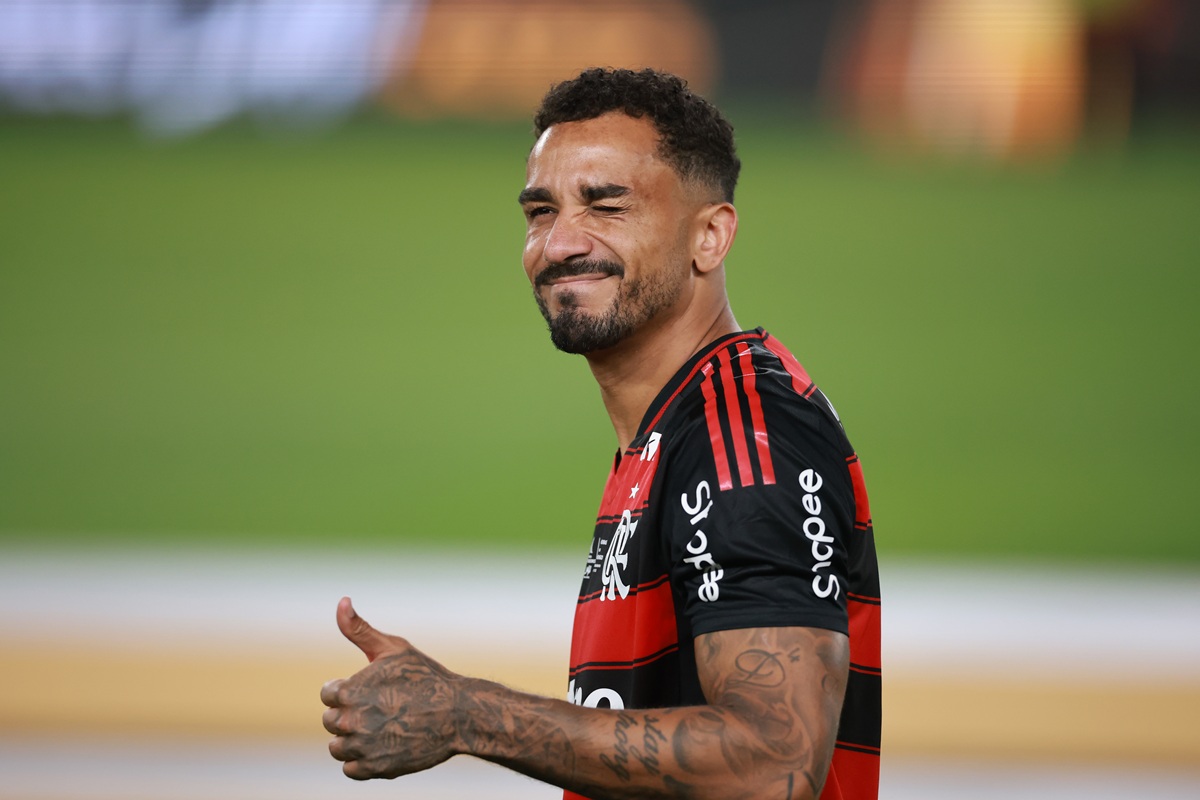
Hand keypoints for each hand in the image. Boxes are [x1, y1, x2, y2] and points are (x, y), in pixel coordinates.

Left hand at [321, 597, 462, 778]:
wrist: (458, 714)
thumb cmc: (425, 676)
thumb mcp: (393, 647)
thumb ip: (359, 628)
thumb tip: (342, 600)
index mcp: (349, 691)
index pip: (327, 694)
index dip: (347, 690)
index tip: (370, 689)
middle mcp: (351, 722)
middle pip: (331, 721)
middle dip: (349, 714)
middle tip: (381, 708)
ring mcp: (363, 748)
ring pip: (337, 747)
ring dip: (352, 739)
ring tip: (380, 728)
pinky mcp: (375, 770)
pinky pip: (351, 770)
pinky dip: (362, 761)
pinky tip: (382, 745)